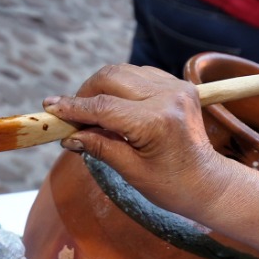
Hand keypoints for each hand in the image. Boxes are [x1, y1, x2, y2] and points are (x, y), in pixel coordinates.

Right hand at [41, 64, 239, 220]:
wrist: (208, 183)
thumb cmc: (171, 186)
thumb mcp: (130, 171)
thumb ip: (99, 146)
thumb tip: (68, 136)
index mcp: (155, 122)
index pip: (103, 107)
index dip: (73, 107)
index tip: (49, 107)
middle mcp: (167, 97)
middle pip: (110, 78)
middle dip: (85, 94)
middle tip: (71, 114)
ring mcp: (176, 87)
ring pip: (123, 72)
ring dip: (102, 88)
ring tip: (92, 113)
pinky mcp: (180, 85)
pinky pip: (140, 75)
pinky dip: (122, 86)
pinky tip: (115, 106)